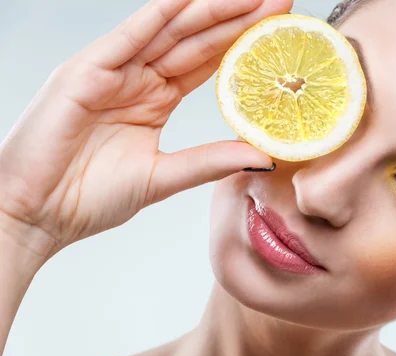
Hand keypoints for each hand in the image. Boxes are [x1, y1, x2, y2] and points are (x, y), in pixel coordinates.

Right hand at [0, 0, 291, 262]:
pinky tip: (188, 0)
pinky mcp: (84, 73)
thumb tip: (264, 155)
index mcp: (153, 100)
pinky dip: (156, 16)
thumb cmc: (88, 198)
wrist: (36, 215)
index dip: (242, 45)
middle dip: (237, 19)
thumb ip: (210, 161)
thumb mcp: (163, 177)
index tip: (280, 31)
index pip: (206, 63)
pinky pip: (126, 39)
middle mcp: (136, 80)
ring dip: (208, 10)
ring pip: (168, 33)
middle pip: (195, 41)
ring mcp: (111, 73)